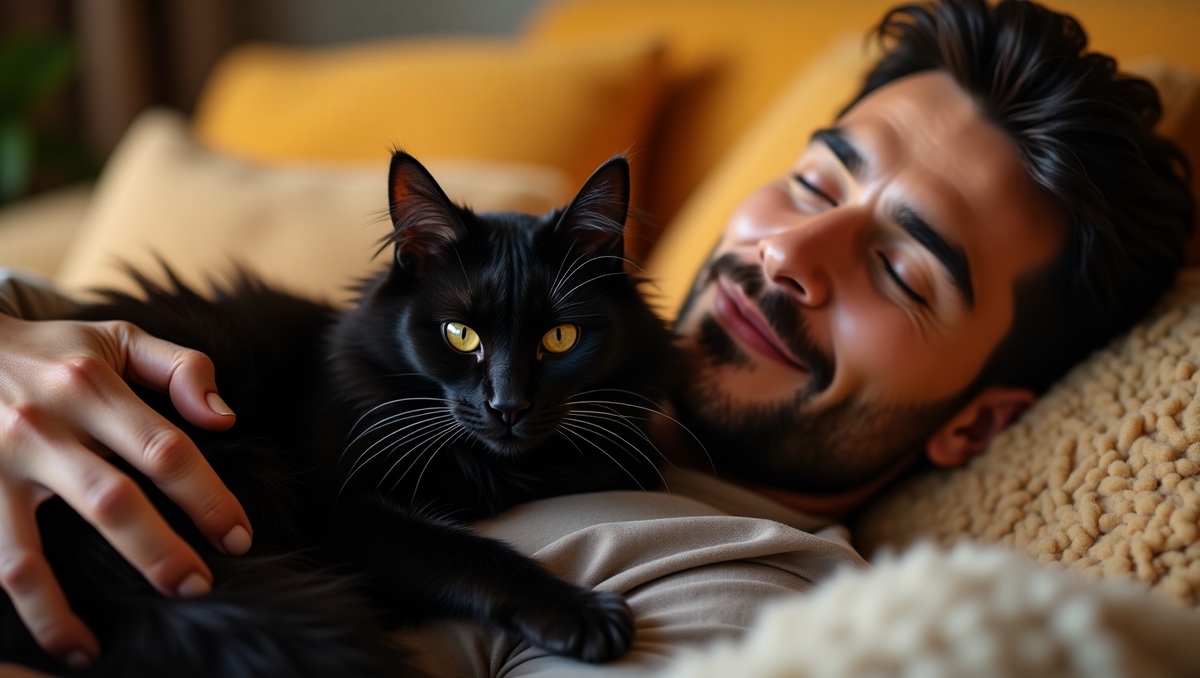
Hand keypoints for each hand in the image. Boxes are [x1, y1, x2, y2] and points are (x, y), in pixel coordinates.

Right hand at [0, 314, 251, 665]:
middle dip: (159, 553)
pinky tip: (50, 638)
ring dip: (60, 610)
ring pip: (26, 554)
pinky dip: (19, 606)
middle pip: (110, 503)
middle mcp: (41, 428)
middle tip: (197, 586)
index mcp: (90, 387)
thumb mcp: (119, 338)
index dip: (207, 498)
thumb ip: (181, 368)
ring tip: (94, 649)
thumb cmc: (56, 353)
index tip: (238, 537)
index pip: (165, 450)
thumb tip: (224, 418)